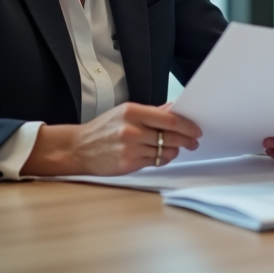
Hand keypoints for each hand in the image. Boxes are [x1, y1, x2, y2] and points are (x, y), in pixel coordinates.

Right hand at [22, 102, 201, 176]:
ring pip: (166, 151)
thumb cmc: (102, 130)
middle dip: (186, 139)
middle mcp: (132, 130)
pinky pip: (155, 162)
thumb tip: (174, 108)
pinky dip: (162, 159)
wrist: (78, 149)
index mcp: (132, 112)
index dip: (187, 125)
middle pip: (171, 136)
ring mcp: (131, 148)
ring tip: (175, 148)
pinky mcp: (129, 164)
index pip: (169, 118)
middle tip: (193, 141)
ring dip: (175, 151)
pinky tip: (161, 155)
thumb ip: (151, 112)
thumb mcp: (124, 113)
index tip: (196, 129)